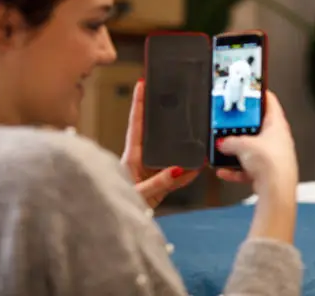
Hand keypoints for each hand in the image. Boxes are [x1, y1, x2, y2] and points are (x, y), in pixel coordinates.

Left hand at [121, 79, 198, 207]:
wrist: (116, 229)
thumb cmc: (115, 208)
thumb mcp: (139, 194)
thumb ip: (159, 183)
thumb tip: (178, 168)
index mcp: (130, 158)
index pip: (136, 126)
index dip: (139, 105)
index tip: (142, 84)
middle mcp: (141, 161)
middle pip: (156, 135)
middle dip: (165, 119)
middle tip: (175, 100)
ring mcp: (152, 172)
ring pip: (171, 154)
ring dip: (183, 149)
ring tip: (197, 140)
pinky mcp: (160, 184)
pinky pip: (178, 174)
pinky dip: (188, 172)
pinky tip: (198, 168)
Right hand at [216, 90, 298, 243]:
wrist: (276, 191)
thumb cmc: (270, 163)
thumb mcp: (243, 145)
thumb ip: (229, 141)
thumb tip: (222, 142)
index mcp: (277, 125)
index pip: (270, 102)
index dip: (260, 94)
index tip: (251, 89)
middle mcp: (277, 140)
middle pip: (258, 127)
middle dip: (242, 126)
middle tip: (229, 122)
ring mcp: (273, 157)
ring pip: (252, 149)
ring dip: (237, 150)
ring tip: (223, 148)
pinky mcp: (267, 173)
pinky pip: (248, 168)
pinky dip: (236, 170)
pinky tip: (223, 171)